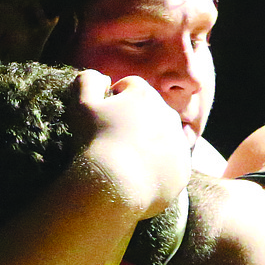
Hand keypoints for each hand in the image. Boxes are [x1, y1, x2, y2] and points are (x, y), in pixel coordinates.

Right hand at [72, 70, 191, 219]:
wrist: (116, 186)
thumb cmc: (96, 142)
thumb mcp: (82, 105)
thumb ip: (88, 81)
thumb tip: (101, 77)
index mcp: (146, 95)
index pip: (130, 87)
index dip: (114, 99)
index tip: (104, 117)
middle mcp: (169, 115)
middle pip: (150, 112)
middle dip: (135, 121)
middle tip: (114, 141)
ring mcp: (179, 144)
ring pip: (163, 138)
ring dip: (148, 144)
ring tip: (126, 162)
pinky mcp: (183, 170)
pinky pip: (171, 164)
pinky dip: (158, 168)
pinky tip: (139, 177)